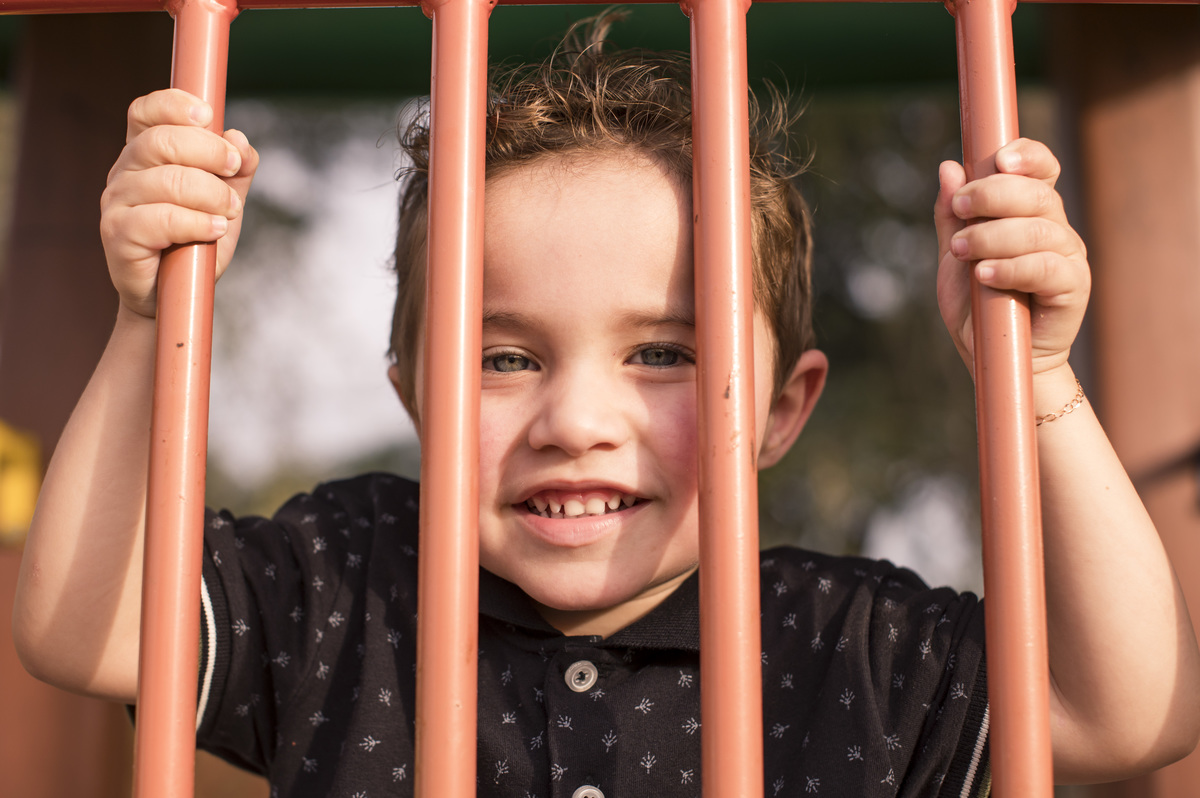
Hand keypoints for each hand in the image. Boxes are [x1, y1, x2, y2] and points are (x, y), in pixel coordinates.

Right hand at [100, 88, 258, 317]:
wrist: (172, 296)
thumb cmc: (195, 244)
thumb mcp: (225, 203)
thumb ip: (236, 172)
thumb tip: (241, 139)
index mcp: (144, 154)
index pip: (146, 112)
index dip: (175, 105)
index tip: (208, 115)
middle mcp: (124, 172)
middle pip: (162, 140)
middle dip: (210, 151)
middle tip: (234, 170)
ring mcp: (116, 202)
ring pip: (167, 180)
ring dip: (211, 195)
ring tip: (228, 213)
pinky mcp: (117, 233)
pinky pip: (161, 218)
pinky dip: (197, 223)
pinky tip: (214, 230)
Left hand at [934, 138, 1089, 380]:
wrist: (992, 359)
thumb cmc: (976, 306)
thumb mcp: (953, 257)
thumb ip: (951, 216)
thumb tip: (949, 167)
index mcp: (1030, 213)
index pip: (1042, 169)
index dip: (1026, 156)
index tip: (997, 159)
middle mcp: (1056, 229)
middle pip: (1037, 193)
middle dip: (992, 194)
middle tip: (958, 209)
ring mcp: (1069, 258)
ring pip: (1040, 229)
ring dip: (993, 235)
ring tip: (961, 251)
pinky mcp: (1074, 288)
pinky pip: (1047, 268)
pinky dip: (1011, 267)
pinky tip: (984, 275)